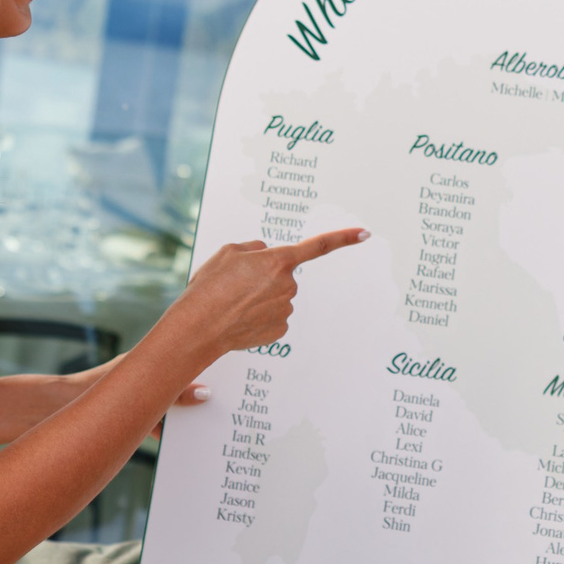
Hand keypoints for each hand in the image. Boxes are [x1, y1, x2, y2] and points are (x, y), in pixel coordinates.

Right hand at [169, 226, 368, 358]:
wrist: (199, 327)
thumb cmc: (210, 287)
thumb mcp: (228, 252)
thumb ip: (255, 248)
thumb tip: (266, 256)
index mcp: (278, 260)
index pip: (318, 246)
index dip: (343, 238)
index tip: (364, 233)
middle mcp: (288, 285)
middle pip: (282, 275)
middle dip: (263, 277)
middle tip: (235, 285)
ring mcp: (286, 309)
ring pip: (277, 297)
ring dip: (259, 298)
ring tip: (233, 303)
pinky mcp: (280, 330)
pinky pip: (273, 317)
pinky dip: (259, 317)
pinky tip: (240, 318)